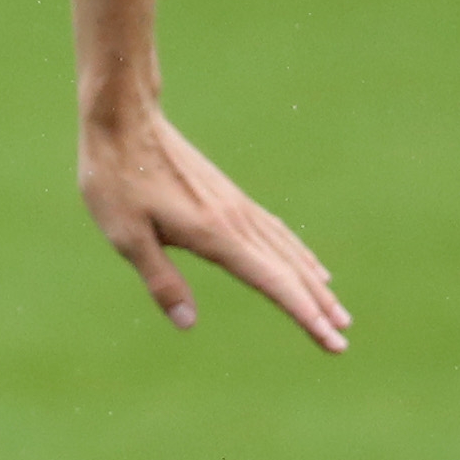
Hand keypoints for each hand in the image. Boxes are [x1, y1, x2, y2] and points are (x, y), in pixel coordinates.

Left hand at [80, 104, 346, 352]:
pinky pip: (276, 231)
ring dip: (313, 283)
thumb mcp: (126, 236)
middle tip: (343, 338)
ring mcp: (236, 205)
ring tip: (336, 309)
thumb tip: (188, 325)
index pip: (273, 282)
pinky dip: (298, 253)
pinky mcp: (229, 196)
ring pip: (287, 250)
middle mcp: (236, 221)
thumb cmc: (117, 178)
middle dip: (318, 307)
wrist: (125, 118)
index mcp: (215, 235)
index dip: (304, 315)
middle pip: (289, 270)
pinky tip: (307, 265)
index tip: (332, 341)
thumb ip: (161, 281)